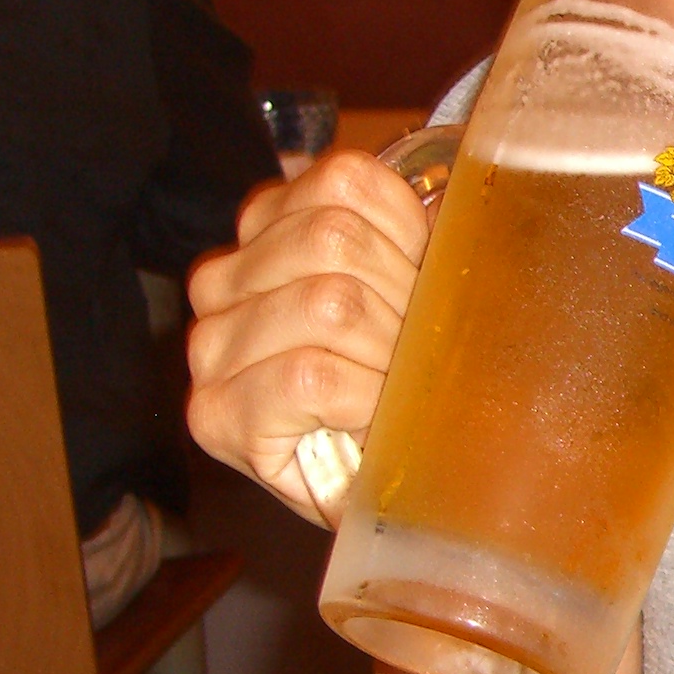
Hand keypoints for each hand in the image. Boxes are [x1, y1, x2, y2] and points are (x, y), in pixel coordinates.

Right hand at [187, 148, 431, 525]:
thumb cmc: (408, 389)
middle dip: (401, 304)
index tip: (422, 293)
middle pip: (334, 238)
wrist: (397, 491)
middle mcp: (220, 281)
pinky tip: (365, 420)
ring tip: (390, 391)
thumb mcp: (416, 291)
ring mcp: (209, 346)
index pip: (344, 181)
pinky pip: (311, 375)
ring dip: (385, 357)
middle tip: (411, 358)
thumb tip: (464, 192)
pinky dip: (361, 400)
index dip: (409, 238)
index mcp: (267, 229)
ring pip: (328, 302)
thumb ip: (415, 234)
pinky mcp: (215, 412)